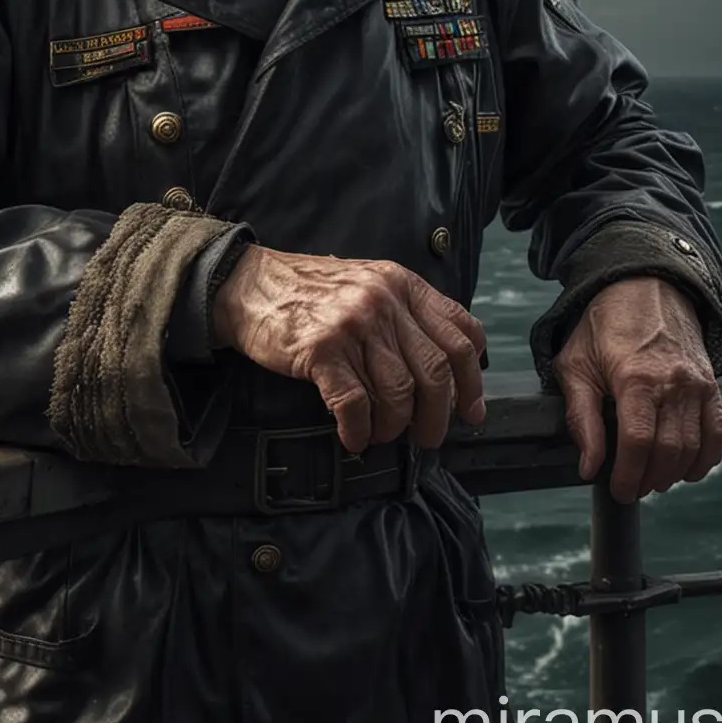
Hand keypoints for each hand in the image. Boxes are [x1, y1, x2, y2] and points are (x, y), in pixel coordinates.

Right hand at [211, 245, 487, 451]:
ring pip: (398, 393)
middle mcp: (384, 301)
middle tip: (425, 438)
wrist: (249, 286)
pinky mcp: (321, 350)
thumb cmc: (312, 293)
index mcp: (403, 285)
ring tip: (379, 435)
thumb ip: (407, 314)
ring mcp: (353, 325)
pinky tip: (352, 438)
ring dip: (393, 427)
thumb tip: (445, 373)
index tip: (469, 411)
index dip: (472, 380)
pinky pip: (354, 404)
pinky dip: (358, 431)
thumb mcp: (370, 284)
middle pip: (435, 372)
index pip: (460, 334)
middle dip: (436, 416)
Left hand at [553, 276, 721, 503]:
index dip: (629, 475)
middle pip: (669, 450)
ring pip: (694, 446)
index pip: (639, 442)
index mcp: (635, 377)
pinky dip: (706, 457)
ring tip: (654, 479)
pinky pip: (717, 431)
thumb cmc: (602, 325)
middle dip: (650, 479)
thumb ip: (581, 418)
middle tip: (633, 488)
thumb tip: (588, 467)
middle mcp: (673, 383)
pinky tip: (688, 469)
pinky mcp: (711, 384)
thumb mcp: (576, 365)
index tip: (619, 490)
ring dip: (675, 473)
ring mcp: (697, 384)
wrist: (643, 286)